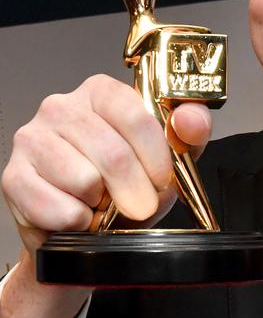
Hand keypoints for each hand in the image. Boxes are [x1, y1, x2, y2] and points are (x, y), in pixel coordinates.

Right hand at [1, 74, 211, 253]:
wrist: (88, 225)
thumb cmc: (129, 183)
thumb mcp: (171, 155)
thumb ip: (190, 131)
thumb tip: (190, 119)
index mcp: (102, 92)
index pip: (135, 116)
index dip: (155, 156)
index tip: (164, 181)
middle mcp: (62, 106)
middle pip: (112, 152)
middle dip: (135, 190)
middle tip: (141, 206)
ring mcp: (32, 138)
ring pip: (84, 180)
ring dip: (103, 205)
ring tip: (103, 203)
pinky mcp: (13, 176)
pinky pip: (57, 208)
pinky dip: (78, 222)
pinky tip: (80, 214)